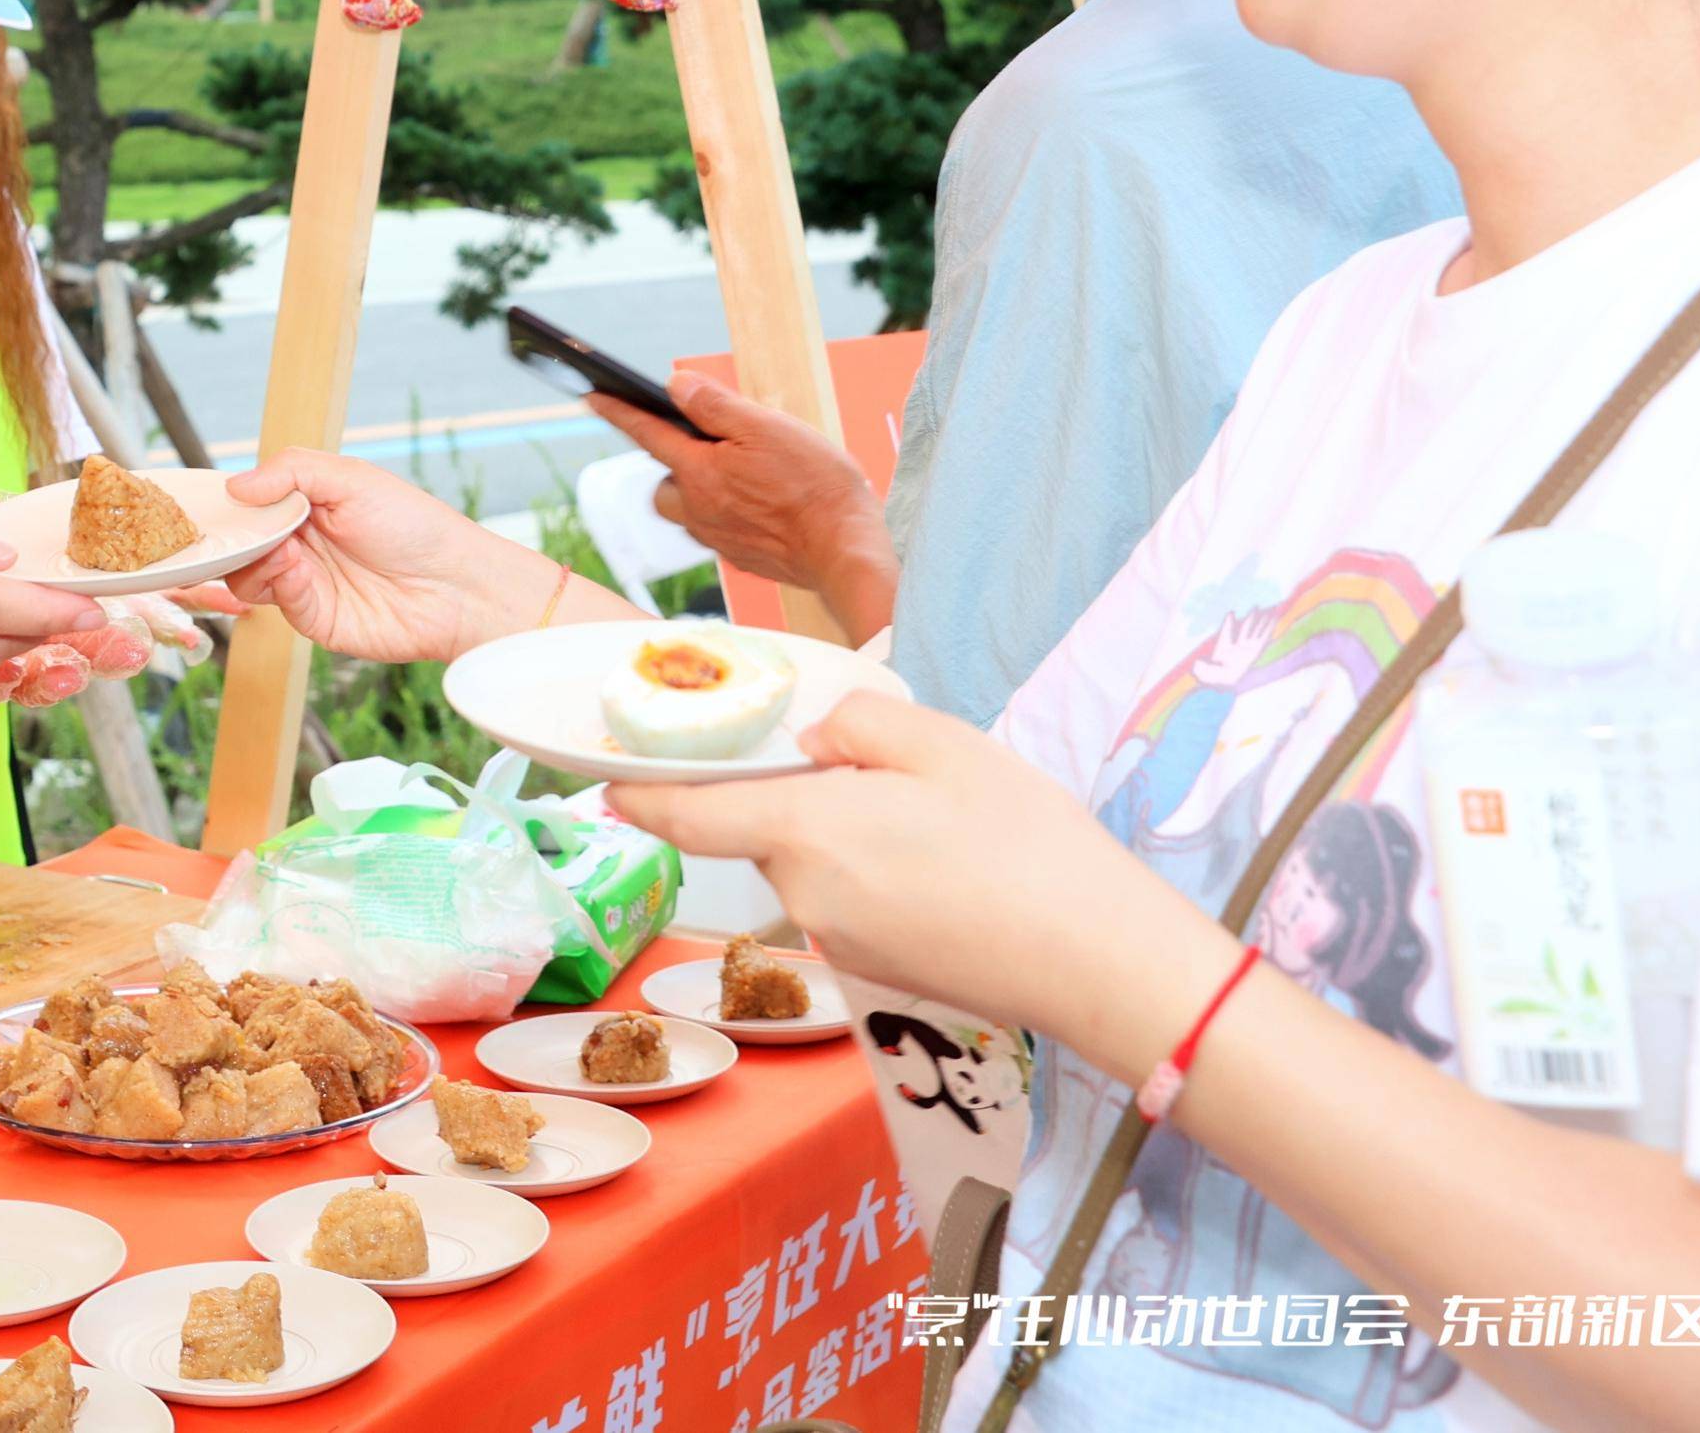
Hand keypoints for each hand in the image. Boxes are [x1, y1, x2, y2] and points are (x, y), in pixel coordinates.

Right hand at [219, 450, 633, 664]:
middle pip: (240, 541)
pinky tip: (297, 566)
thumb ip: (292, 472)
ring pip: (246, 574)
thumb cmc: (415, 525)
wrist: (458, 589)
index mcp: (307, 503)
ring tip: (280, 547)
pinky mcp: (313, 618)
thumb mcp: (352, 479)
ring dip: (252, 559)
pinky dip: (278, 582)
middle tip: (225, 528)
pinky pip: (276, 600)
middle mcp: (300, 542)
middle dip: (228, 535)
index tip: (203, 499)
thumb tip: (235, 485)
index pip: (251, 501)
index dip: (228, 501)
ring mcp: (304, 582)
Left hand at [588, 372, 895, 638]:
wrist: (845, 550)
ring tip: (742, 478)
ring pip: (689, 512)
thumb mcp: (766, 428)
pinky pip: (719, 532)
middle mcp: (699, 511)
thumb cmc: (814, 486)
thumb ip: (715, 406)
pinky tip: (764, 507)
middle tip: (709, 448)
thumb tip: (675, 384)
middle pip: (664, 484)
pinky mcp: (743, 558)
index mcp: (700, 474)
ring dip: (699, 493)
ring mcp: (719, 539)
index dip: (618, 412)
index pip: (647, 434)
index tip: (592, 397)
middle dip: (673, 465)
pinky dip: (728, 516)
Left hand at [597, 692, 1235, 1075]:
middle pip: (766, 832)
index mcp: (804, 834)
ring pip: (815, 866)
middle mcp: (806, 897)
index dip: (639, 795)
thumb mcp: (943, 746)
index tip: (602, 779)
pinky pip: (853, 902)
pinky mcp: (881, 971)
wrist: (1098, 963)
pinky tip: (949, 864)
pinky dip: (878, 874)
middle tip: (872, 766)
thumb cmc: (1026, 845)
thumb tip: (816, 742)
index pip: (690, 815)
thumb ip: (859, 729)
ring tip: (937, 818)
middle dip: (796, 796)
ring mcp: (843, 944)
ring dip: (846, 835)